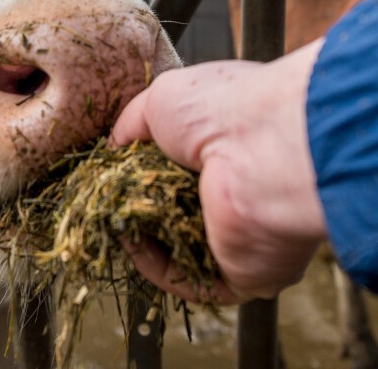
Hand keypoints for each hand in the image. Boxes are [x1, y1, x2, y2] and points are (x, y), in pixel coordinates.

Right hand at [110, 38, 327, 303]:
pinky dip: (156, 264)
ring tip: (115, 216)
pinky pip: (192, 280)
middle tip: (112, 197)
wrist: (265, 149)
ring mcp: (247, 233)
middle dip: (142, 203)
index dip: (147, 169)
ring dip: (144, 235)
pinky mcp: (246, 274)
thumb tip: (114, 145)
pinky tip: (132, 240)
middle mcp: (245, 188)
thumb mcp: (163, 97)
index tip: (117, 172)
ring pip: (183, 246)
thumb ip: (134, 122)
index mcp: (235, 143)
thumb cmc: (225, 110)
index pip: (187, 165)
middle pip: (181, 207)